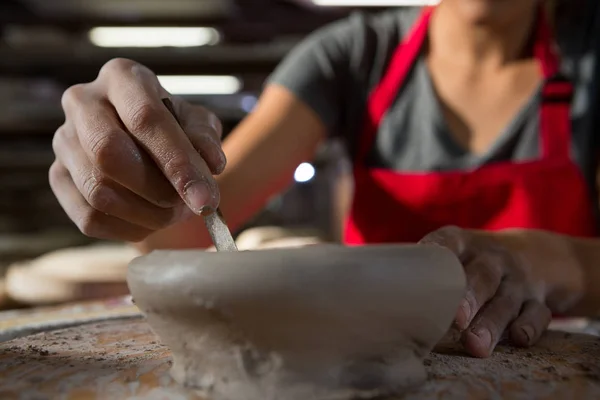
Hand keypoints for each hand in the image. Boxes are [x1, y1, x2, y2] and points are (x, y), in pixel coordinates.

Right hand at [50, 58, 225, 241]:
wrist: (145, 143)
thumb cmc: (175, 129)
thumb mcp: (198, 125)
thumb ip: (205, 139)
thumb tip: (212, 163)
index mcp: (122, 77)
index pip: (145, 118)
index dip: (178, 162)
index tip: (205, 199)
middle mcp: (82, 102)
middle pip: (108, 152)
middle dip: (156, 189)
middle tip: (187, 206)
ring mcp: (63, 141)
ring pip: (97, 189)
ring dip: (146, 213)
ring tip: (174, 212)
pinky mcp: (58, 177)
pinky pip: (89, 217)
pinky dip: (129, 228)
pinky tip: (152, 220)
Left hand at [420, 226, 551, 357]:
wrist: (540, 255)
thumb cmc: (476, 262)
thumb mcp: (457, 252)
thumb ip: (428, 271)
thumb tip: (385, 297)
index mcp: (465, 243)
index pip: (449, 241)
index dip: (438, 251)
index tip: (425, 264)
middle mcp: (493, 258)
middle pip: (482, 275)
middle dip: (468, 297)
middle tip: (455, 320)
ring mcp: (518, 280)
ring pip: (505, 300)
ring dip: (491, 323)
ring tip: (475, 345)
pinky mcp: (538, 301)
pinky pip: (538, 314)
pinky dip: (530, 326)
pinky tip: (519, 339)